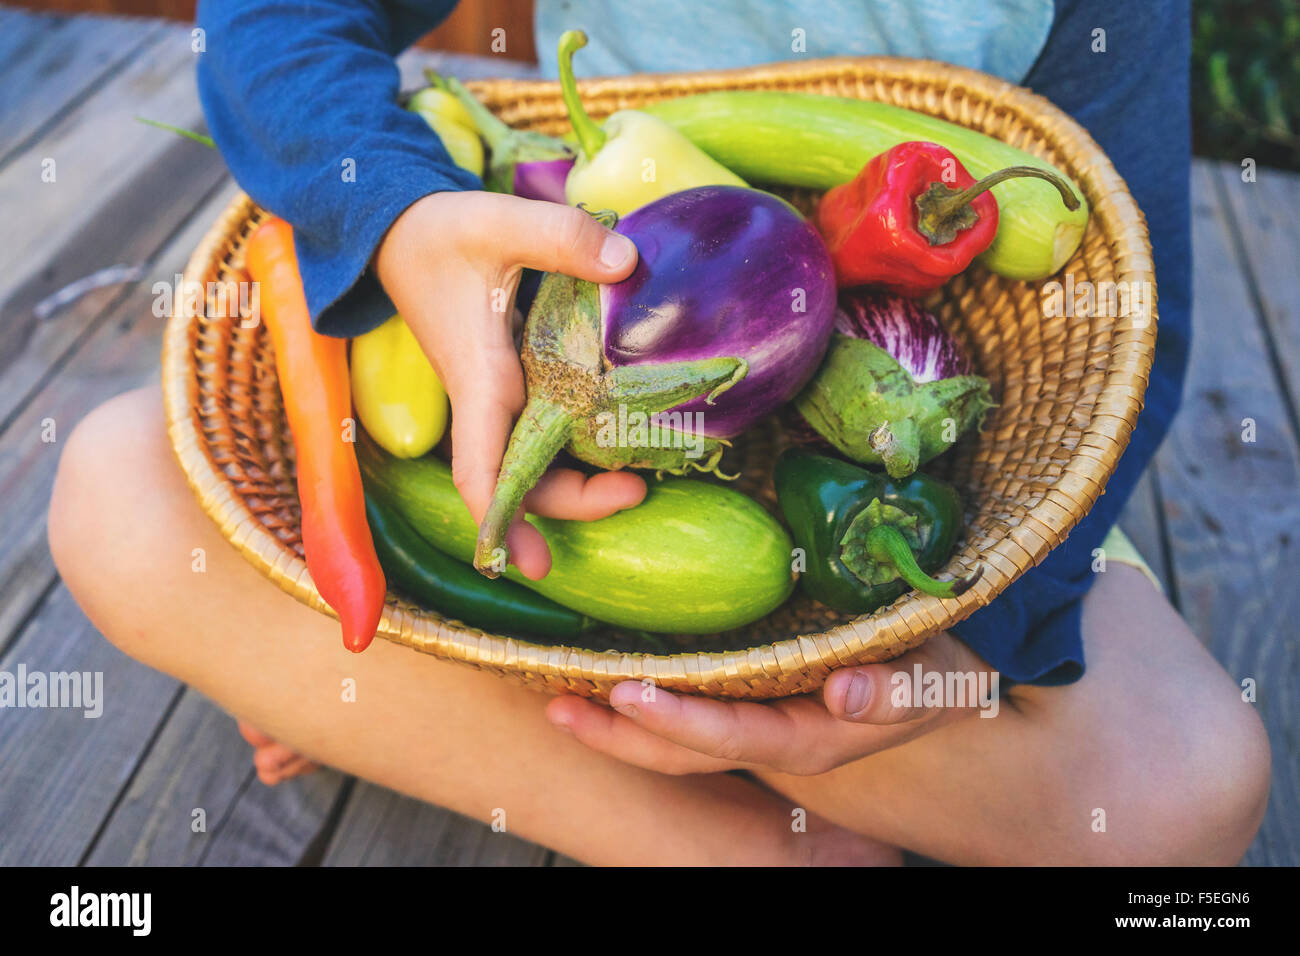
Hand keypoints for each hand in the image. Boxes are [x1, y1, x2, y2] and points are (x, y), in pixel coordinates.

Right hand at [375, 191, 642, 579]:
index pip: (480, 468)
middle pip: (520, 481)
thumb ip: (560, 238)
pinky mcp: (510, 382)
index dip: (503, 518)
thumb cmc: (441, 232)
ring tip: (637, 481)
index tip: (530, 563)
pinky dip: (576, 449)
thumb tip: (628, 265)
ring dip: (578, 484)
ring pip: (534, 463)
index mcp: (480, 378)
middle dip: (572, 504)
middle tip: (636, 492)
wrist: (400, 230)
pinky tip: (618, 445)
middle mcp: (487, 401)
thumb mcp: (498, 221)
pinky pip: (542, 433)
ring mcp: (499, 397)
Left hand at [547, 632, 994, 774]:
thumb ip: (896, 693)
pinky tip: (603, 677)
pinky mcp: (751, 703)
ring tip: (557, 700)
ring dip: (616, 726)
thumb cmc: (934, 674)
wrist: (941, 681)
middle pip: (682, 754)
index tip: (627, 693)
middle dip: (619, 736)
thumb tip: (844, 694)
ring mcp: (756, 725)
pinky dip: (643, 701)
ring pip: (675, 741)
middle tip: (556, 706)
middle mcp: (771, 740)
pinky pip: (688, 712)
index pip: (729, 737)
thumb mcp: (932, 681)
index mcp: (807, 738)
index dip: (677, 721)